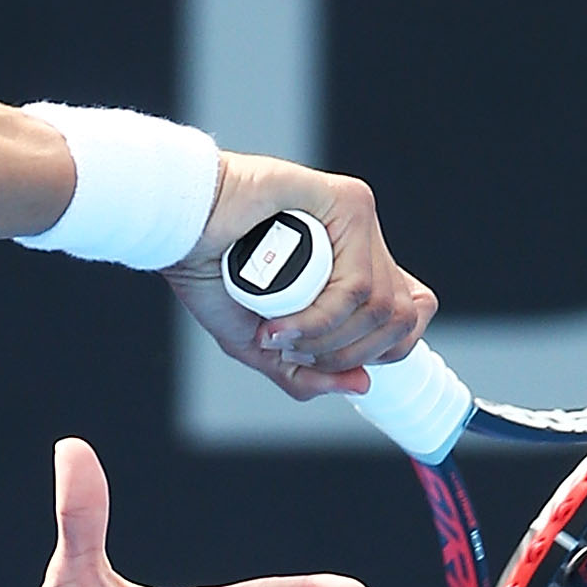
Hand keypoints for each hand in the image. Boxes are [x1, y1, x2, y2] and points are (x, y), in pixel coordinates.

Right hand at [162, 153, 436, 400]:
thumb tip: (363, 384)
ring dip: (326, 338)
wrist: (178, 231)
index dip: (385, 350)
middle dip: (347, 352)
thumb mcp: (261, 347)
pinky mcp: (348, 202)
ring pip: (379, 305)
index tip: (336, 361)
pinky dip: (320, 318)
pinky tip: (279, 322)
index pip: (409, 315)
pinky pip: (357, 283)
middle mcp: (362, 243)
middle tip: (292, 349)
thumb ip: (307, 373)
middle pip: (399, 316)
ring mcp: (357, 221)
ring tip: (277, 333)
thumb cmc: (211, 275)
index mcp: (353, 266)